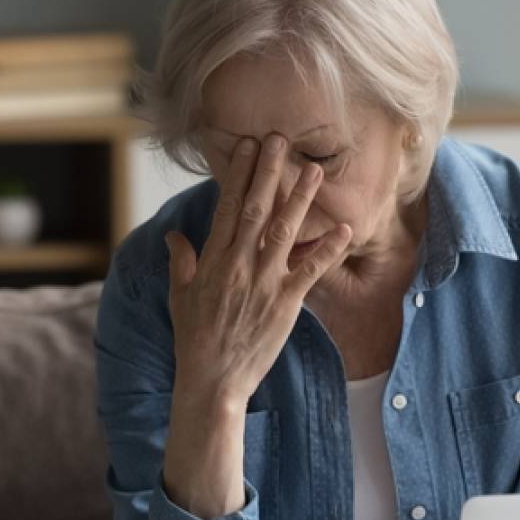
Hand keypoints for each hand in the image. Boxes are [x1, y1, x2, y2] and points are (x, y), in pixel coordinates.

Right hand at [159, 133, 352, 518]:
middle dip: (269, 172)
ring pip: (283, 232)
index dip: (239, 174)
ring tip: (314, 171)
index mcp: (213, 260)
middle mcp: (238, 265)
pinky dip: (327, 250)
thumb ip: (182, 261)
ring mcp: (263, 283)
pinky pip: (310, 271)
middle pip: (255, 209)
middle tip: (281, 139)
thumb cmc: (195, 339)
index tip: (249, 146)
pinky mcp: (285, 304)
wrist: (212, 380)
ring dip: (300, 200)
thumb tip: (175, 236)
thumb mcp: (180, 296)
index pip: (227, 207)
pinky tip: (344, 228)